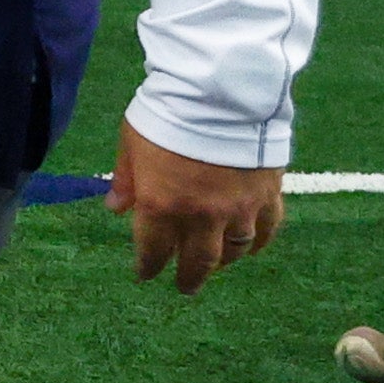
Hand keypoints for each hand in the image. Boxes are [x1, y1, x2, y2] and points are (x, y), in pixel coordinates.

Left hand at [110, 118, 286, 294]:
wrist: (220, 95)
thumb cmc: (167, 113)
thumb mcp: (131, 142)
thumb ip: (125, 179)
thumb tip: (115, 208)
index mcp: (162, 205)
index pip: (153, 249)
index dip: (148, 266)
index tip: (146, 274)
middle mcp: (202, 216)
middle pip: (198, 261)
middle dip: (188, 278)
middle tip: (185, 287)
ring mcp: (239, 209)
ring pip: (234, 250)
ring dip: (222, 262)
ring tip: (215, 265)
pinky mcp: (268, 195)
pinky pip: (266, 230)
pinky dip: (257, 243)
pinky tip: (251, 247)